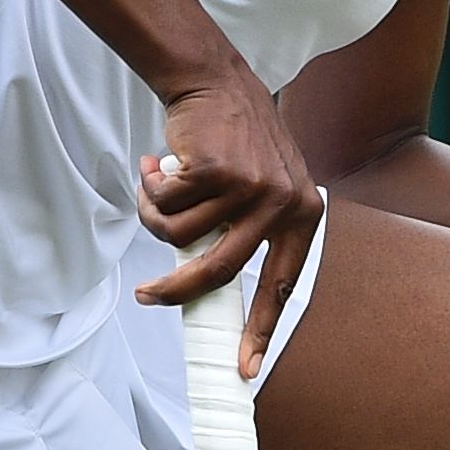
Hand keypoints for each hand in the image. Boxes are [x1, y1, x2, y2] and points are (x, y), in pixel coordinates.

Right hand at [133, 60, 322, 380]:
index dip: (260, 331)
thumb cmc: (232, 141)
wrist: (216, 80)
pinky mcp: (216, 169)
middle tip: (147, 296)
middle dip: (175, 291)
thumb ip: (246, 232)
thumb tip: (209, 290)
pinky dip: (150, 188)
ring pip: (180, 236)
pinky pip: (165, 205)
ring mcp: (251, 186)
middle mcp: (283, 203)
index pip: (282, 285)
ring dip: (155, 215)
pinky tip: (155, 163)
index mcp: (302, 215)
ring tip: (157, 186)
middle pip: (218, 271)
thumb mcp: (260, 187)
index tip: (244, 370)